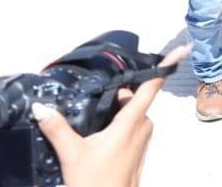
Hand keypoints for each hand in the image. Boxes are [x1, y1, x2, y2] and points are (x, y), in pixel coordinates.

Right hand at [32, 44, 189, 186]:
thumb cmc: (95, 183)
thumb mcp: (72, 154)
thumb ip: (57, 128)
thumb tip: (39, 107)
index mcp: (132, 121)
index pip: (151, 87)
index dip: (166, 66)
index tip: (182, 47)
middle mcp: (142, 126)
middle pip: (131, 99)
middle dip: (113, 97)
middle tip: (89, 102)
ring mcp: (142, 138)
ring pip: (128, 114)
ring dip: (112, 114)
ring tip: (88, 128)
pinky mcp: (138, 149)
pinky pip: (129, 128)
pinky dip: (114, 126)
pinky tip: (95, 139)